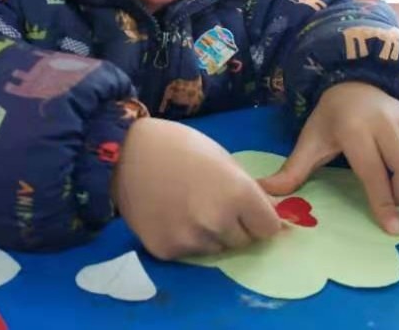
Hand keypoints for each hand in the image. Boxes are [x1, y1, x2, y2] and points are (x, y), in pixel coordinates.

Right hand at [111, 117, 281, 259]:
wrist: (124, 152)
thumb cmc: (178, 146)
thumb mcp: (222, 158)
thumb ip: (249, 190)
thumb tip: (274, 217)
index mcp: (238, 193)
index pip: (269, 228)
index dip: (260, 218)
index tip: (248, 210)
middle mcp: (218, 222)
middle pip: (244, 241)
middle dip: (236, 226)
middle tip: (212, 203)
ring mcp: (191, 239)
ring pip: (217, 248)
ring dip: (211, 234)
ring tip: (188, 207)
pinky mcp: (167, 251)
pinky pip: (190, 253)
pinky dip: (185, 239)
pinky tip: (169, 216)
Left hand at [260, 82, 398, 234]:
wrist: (352, 84)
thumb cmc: (329, 119)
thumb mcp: (309, 141)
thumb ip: (292, 170)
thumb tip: (265, 193)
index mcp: (354, 129)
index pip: (373, 170)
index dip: (382, 201)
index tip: (391, 228)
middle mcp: (386, 122)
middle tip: (389, 198)